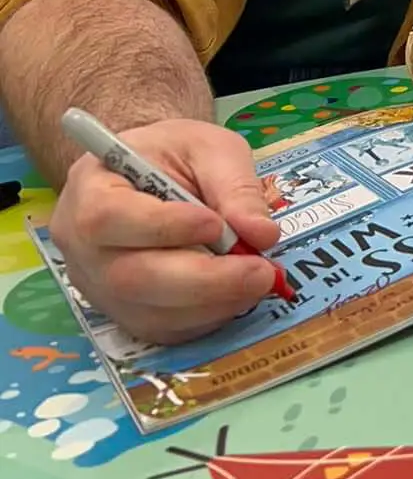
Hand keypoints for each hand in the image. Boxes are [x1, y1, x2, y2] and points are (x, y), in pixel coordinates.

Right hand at [50, 119, 281, 344]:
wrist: (152, 174)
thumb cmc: (174, 154)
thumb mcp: (208, 148)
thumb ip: (234, 185)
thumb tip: (262, 234)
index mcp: (89, 191)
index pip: (110, 218)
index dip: (164, 228)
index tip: (216, 224)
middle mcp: (83, 249)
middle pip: (132, 278)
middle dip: (204, 280)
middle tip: (260, 271)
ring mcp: (99, 289)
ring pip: (149, 313)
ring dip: (212, 304)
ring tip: (258, 280)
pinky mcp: (124, 315)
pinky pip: (162, 330)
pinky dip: (206, 318)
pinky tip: (237, 294)